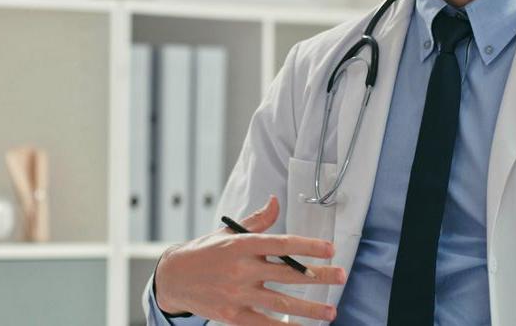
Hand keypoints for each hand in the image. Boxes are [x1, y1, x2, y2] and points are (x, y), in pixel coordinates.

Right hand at [153, 195, 347, 324]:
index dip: (309, 246)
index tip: (330, 249)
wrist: (173, 278)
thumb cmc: (204, 253)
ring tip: (330, 312)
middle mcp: (241, 269)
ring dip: (309, 309)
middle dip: (319, 276)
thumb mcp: (228, 233)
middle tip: (341, 276)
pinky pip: (263, 324)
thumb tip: (275, 201)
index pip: (283, 244)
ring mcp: (237, 294)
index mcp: (242, 245)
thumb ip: (257, 221)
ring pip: (281, 303)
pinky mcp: (231, 316)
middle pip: (288, 273)